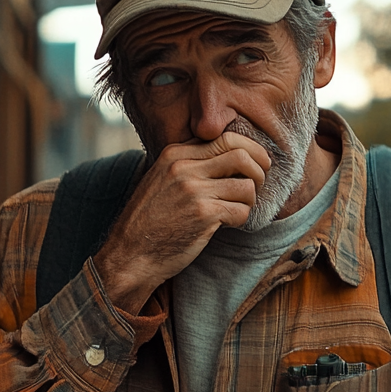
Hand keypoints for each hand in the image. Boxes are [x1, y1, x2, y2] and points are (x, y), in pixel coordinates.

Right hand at [93, 133, 269, 312]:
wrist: (130, 254)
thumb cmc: (151, 219)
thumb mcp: (163, 179)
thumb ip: (190, 163)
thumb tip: (233, 153)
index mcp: (174, 153)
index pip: (226, 138)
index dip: (250, 150)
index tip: (257, 164)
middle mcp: (184, 167)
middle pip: (242, 155)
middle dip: (259, 170)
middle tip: (258, 184)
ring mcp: (193, 190)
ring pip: (247, 185)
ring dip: (250, 199)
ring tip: (238, 208)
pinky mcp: (203, 215)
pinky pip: (241, 211)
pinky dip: (241, 218)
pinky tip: (227, 224)